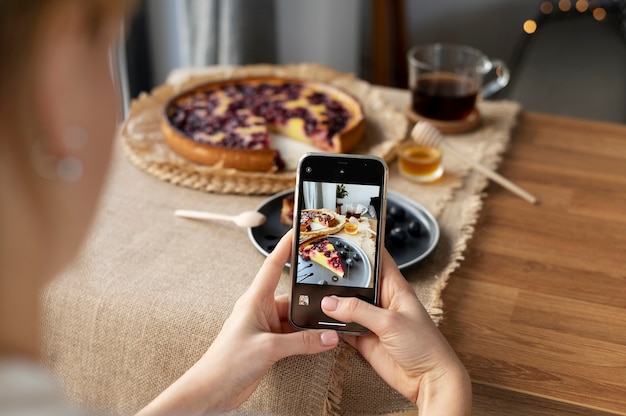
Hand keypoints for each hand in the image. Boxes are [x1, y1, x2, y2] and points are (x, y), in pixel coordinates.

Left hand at [137, 230, 338, 415]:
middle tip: (332, 297)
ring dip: (310, 324)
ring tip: (330, 326)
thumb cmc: (227, 362)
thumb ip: (302, 342)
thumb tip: (328, 337)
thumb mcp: (269, 348)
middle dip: (311, 299)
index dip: (286, 246)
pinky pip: (293, 335)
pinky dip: (306, 339)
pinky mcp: (269, 344)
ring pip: (295, 318)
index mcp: (255, 299)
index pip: (274, 265)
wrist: (213, 390)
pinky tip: (319, 342)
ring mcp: (266, 327)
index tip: (299, 231)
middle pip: (293, 297)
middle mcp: (261, 310)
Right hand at [321, 249, 471, 415]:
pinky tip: (319, 319)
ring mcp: (372, 320)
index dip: (364, 244)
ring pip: (346, 304)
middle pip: (357, 281)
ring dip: (332, 302)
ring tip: (312, 292)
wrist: (428, 380)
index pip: (378, 258)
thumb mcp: (390, 322)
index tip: (346, 231)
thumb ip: (358, 311)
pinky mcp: (364, 339)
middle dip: (340, 275)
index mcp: (395, 288)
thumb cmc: (424, 346)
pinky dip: (331, 325)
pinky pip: (343, 327)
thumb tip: (330, 303)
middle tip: (318, 264)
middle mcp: (382, 301)